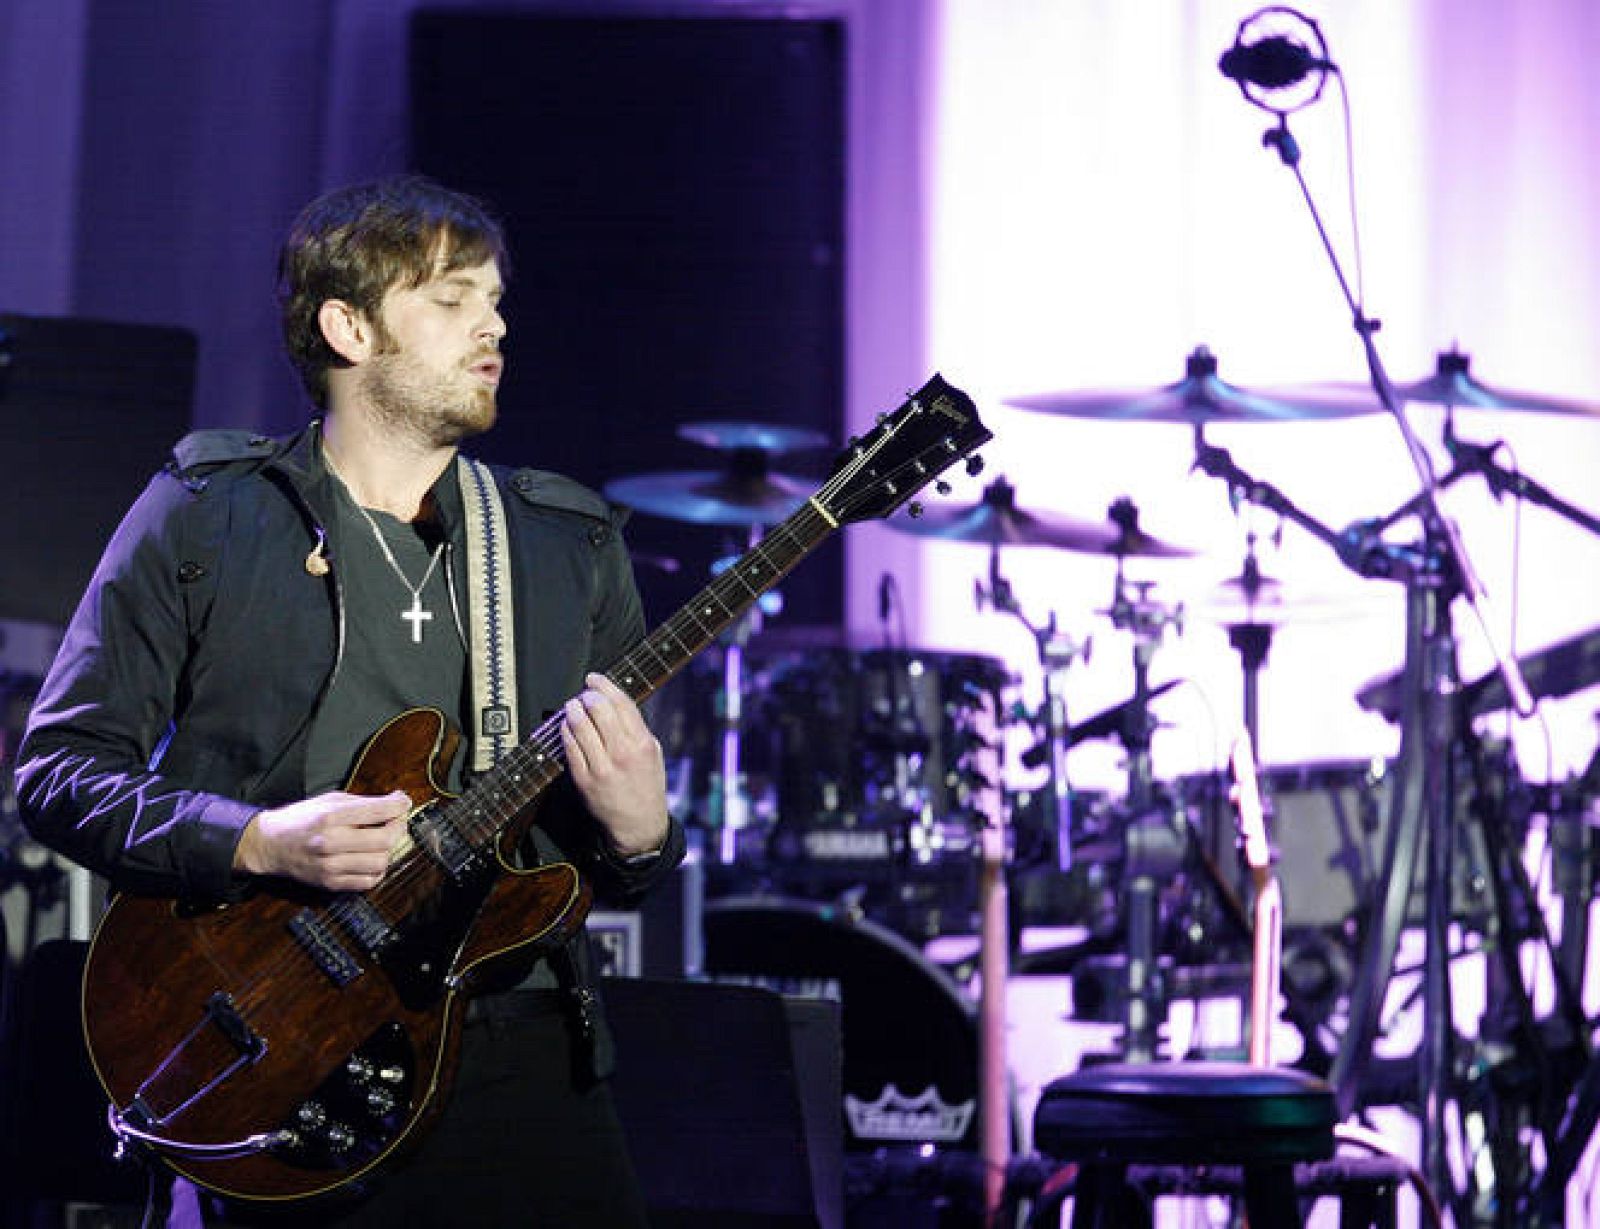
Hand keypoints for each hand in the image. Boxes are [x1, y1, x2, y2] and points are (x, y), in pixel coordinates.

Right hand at [234, 790, 411, 890]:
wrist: (269, 845)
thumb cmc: (300, 819)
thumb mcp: (329, 800)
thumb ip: (363, 802)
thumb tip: (397, 801)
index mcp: (331, 816)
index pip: (378, 810)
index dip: (399, 805)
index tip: (404, 802)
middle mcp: (331, 842)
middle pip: (385, 839)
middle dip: (398, 827)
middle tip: (396, 821)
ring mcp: (330, 866)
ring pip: (380, 862)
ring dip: (389, 850)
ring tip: (382, 841)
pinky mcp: (330, 883)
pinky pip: (368, 881)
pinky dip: (377, 870)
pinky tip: (372, 859)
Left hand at [560, 673, 668, 857]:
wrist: (639, 824)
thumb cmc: (647, 785)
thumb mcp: (652, 752)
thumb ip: (636, 728)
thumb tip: (614, 701)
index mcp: (642, 743)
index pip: (621, 703)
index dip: (604, 686)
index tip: (594, 679)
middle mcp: (622, 753)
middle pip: (599, 710)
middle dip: (587, 696)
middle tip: (583, 695)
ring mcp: (601, 767)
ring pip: (580, 726)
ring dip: (573, 710)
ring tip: (571, 706)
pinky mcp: (584, 780)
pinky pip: (570, 748)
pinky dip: (566, 732)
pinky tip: (566, 726)